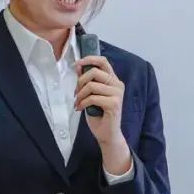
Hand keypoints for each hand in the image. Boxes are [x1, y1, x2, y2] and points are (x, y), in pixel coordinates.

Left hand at [74, 56, 131, 174]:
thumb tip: (78, 66)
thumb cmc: (99, 115)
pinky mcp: (114, 104)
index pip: (103, 61)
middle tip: (76, 93)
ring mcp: (117, 94)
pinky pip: (92, 98)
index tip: (77, 64)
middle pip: (94, 72)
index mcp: (113, 80)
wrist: (107, 134)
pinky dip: (82, 103)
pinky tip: (80, 108)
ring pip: (91, 86)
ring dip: (80, 95)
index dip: (89, 59)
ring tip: (77, 102)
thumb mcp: (90, 94)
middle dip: (80, 82)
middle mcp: (117, 85)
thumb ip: (87, 81)